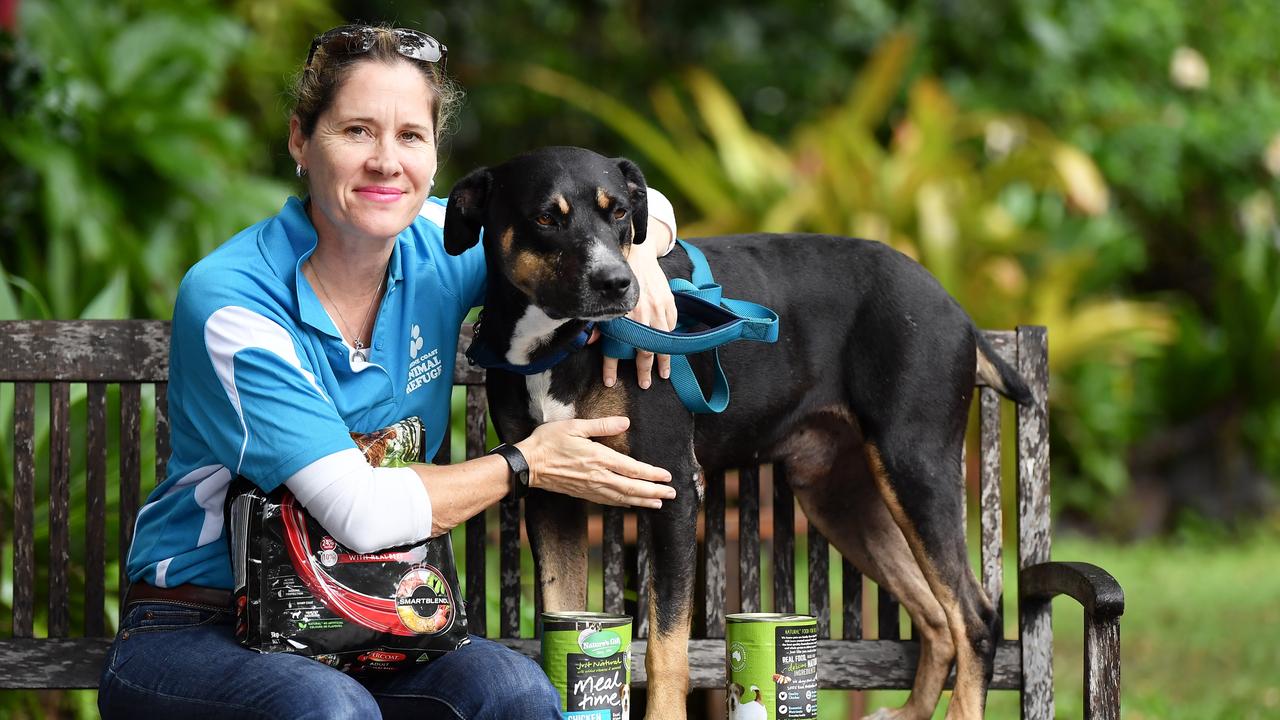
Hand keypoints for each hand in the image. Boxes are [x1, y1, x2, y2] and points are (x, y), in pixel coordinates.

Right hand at [515, 417, 675, 507]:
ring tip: (658, 503)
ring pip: (622, 498)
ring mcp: (590, 488)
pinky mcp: (583, 494)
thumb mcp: (574, 426)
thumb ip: (602, 425)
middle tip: (672, 495)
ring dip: (642, 501)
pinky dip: (624, 504)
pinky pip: (608, 502)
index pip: (632, 468)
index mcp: (598, 458)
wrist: (527, 465)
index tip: (666, 476)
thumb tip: (625, 422)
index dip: (651, 474)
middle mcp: (597, 476)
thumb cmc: (548, 441)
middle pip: (632, 487)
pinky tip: (631, 504)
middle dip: (654, 492)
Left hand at [603, 218, 676, 388]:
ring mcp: (657, 308)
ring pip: (662, 340)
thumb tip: (592, 341)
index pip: (615, 347)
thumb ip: (600, 320)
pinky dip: (670, 337)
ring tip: (664, 374)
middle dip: (644, 369)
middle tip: (645, 384)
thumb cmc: (620, 276)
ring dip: (664, 359)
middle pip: (644, 349)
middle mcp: (640, 313)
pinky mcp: (669, 302)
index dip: (611, 367)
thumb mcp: (605, 297)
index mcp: (622, 314)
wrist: (639, 252)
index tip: (609, 383)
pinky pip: (671, 325)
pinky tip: (670, 348)